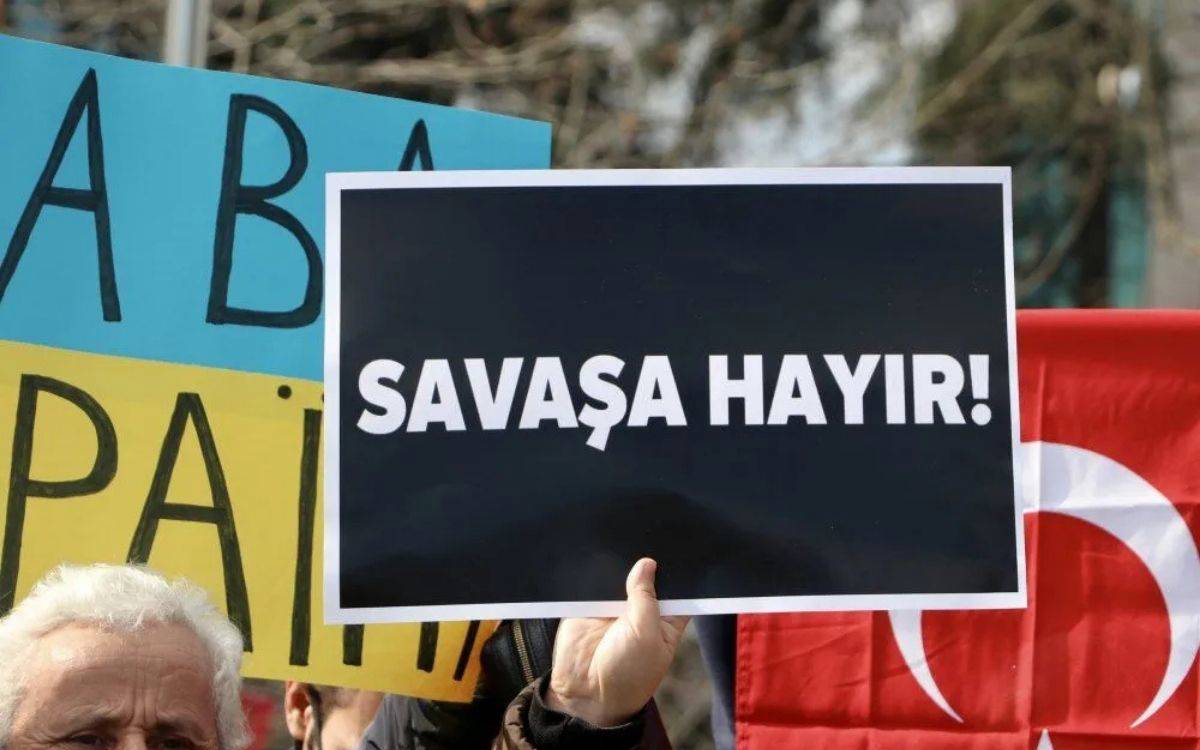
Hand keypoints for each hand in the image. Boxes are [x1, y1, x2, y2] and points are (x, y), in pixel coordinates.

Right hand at [545, 558, 689, 726]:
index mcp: (666, 618)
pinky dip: (595, 574)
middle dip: (646, 564)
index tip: (678, 550)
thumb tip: (646, 563)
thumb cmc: (628, 675)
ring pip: (620, 575)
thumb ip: (646, 598)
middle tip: (645, 550)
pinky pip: (594, 582)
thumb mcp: (646, 636)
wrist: (586, 693)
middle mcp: (642, 609)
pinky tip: (598, 564)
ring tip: (620, 555)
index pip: (677, 587)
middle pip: (648, 575)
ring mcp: (615, 605)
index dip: (677, 570)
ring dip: (619, 568)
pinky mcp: (590, 604)